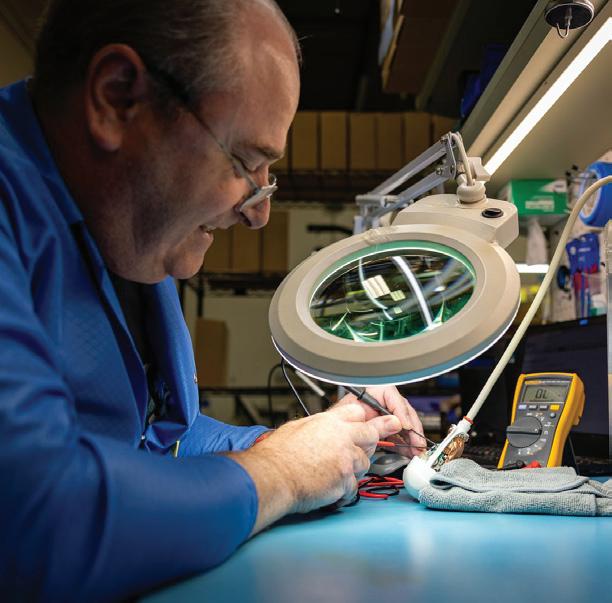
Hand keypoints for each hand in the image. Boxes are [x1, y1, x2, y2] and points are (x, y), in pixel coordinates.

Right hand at [227, 403, 400, 533]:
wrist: (273, 476)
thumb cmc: (277, 455)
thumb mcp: (297, 427)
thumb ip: (316, 426)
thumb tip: (320, 428)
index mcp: (328, 422)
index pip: (356, 412)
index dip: (363, 417)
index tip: (370, 421)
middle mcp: (341, 437)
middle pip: (371, 434)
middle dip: (373, 439)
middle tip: (374, 440)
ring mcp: (346, 459)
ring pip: (365, 463)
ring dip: (354, 469)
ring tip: (334, 473)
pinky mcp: (345, 481)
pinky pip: (354, 487)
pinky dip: (344, 491)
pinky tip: (331, 490)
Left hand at [335, 385, 426, 457]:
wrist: (330, 437)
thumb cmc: (336, 424)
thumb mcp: (354, 421)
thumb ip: (375, 423)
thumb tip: (396, 423)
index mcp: (369, 393)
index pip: (390, 394)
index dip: (400, 410)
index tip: (405, 426)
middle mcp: (378, 402)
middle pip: (402, 410)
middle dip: (412, 428)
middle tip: (417, 442)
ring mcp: (383, 415)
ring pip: (403, 424)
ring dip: (412, 438)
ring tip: (417, 450)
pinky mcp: (384, 428)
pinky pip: (399, 434)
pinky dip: (405, 444)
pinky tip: (410, 451)